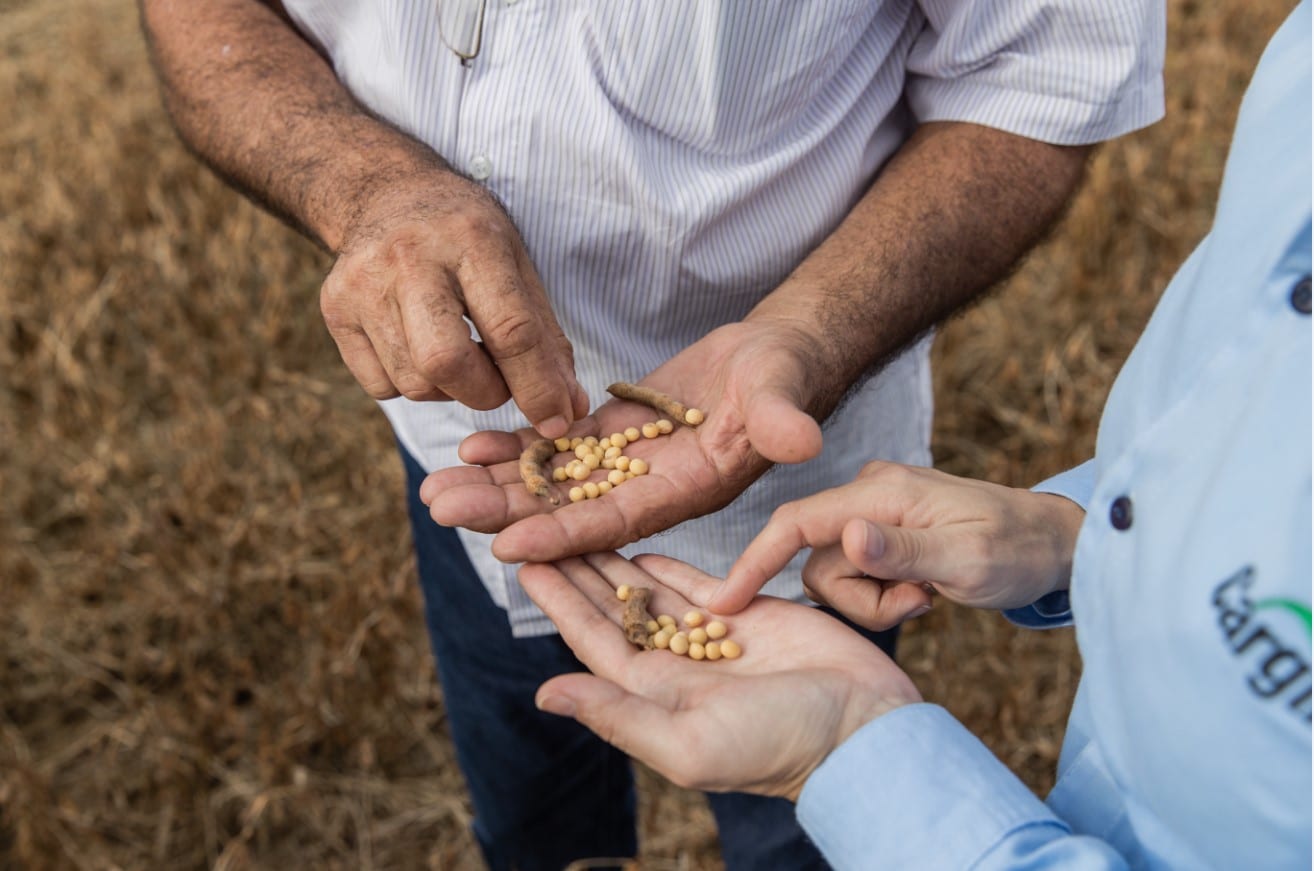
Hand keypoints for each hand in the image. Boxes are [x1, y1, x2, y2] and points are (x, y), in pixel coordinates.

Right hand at [319, 172, 587, 437]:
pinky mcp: (334, 309)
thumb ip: (547, 339)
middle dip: (484, 393)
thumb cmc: (466, 235)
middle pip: (445, 363)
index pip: (510, 330)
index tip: (557, 420)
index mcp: (472, 239)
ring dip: (449, 389)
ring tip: (459, 352)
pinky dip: (412, 384)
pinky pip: (381, 387)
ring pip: (414, 383)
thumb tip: (568, 408)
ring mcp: (363, 284)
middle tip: (498, 382)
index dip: (537, 386)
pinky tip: (420, 347)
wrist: (386, 193)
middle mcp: (409, 259)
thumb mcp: (518, 265)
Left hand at [420, 319, 833, 561]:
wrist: (773, 357)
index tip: (507, 543)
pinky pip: (556, 447)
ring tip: (433, 489)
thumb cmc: (785, 377)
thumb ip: (783, 422)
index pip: (617, 521)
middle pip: (565, 509)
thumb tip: (801, 440)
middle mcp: (648, 489)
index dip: (564, 534)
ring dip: (495, 486)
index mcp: (685, 492)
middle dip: (503, 511)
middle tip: (439, 510)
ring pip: (551, 482)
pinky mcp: (613, 434)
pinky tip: (469, 446)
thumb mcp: (783, 396)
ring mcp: (626, 464)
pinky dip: (515, 448)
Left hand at [521, 552, 921, 800]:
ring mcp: (711, 638)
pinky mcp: (750, 614)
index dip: (558, 602)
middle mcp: (675, 665)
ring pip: (650, 590)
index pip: (592, 640)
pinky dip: (667, 564)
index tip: (523, 562)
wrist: (863, 729)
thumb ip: (618, 715)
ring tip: (579, 522)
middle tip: (540, 526)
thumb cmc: (778, 747)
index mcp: (654, 696)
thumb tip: (545, 693)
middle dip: (577, 570)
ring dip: (614, 560)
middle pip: (613, 609)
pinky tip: (638, 544)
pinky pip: (696, 583)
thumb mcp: (689, 743)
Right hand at [710, 461, 1084, 628]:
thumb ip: (902, 552)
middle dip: (860, 600)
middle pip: (816, 564)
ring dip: (876, 600)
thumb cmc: (1017, 550)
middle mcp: (868, 495)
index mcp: (882, 494)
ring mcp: (873, 513)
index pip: (796, 523)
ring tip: (929, 596)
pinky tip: (927, 589)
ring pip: (835, 575)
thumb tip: (846, 538)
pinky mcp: (880, 532)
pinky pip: (856, 575)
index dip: (755, 560)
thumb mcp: (967, 561)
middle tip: (920, 604)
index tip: (723, 601)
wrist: (1053, 542)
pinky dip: (885, 594)